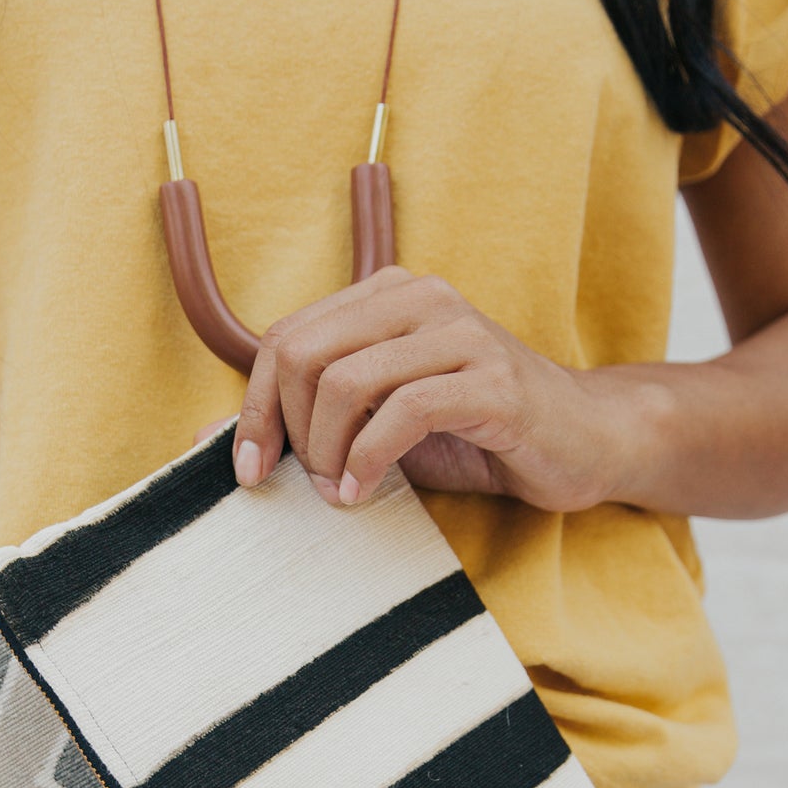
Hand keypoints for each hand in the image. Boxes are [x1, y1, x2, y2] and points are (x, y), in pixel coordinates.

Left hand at [204, 266, 629, 510]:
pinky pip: (402, 412)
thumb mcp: (374, 425)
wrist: (581, 440)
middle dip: (290, 431)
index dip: (253, 408)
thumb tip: (205, 436)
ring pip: (345, 382)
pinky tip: (364, 491)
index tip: (249, 470)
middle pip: (303, 354)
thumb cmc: (473, 433)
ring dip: (327, 451)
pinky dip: (369, 459)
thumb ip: (304, 420)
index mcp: (385, 295)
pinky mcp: (491, 380)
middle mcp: (420, 298)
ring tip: (341, 489)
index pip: (285, 339)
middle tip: (311, 482)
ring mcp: (459, 333)